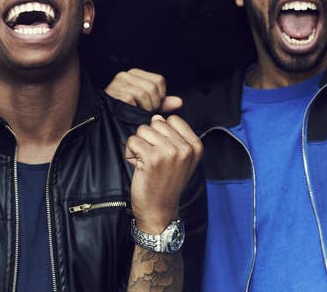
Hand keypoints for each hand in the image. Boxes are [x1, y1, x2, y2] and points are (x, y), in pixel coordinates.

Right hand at [106, 68, 182, 112]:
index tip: (154, 105)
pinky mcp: (116, 92)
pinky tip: (132, 113)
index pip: (158, 80)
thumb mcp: (147, 104)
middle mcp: (126, 75)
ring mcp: (119, 83)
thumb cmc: (127, 110)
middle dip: (154, 103)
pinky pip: (134, 99)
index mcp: (135, 74)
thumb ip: (162, 102)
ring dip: (146, 108)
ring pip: (145, 93)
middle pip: (153, 87)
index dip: (160, 95)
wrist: (104, 118)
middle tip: (147, 111)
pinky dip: (136, 109)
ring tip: (140, 112)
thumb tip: (179, 102)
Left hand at [126, 115, 202, 232]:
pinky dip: (130, 153)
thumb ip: (174, 135)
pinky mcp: (152, 158)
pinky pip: (133, 140)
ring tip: (147, 163)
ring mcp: (169, 152)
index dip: (162, 133)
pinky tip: (139, 167)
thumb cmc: (167, 184)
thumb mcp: (181, 158)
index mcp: (195, 146)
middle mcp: (185, 148)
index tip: (164, 152)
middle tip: (154, 160)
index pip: (173, 119)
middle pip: (156, 123)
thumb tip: (157, 116)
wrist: (160, 210)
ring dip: (139, 146)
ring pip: (143, 130)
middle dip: (149, 139)